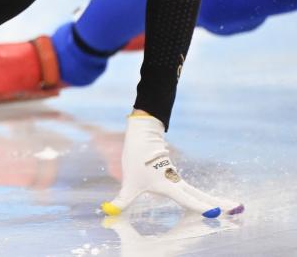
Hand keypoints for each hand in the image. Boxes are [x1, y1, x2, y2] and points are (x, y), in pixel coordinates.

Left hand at [101, 114, 242, 216]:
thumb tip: (108, 212)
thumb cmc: (137, 157)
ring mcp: (177, 178)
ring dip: (215, 200)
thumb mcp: (128, 182)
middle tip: (239, 210)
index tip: (216, 214)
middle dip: (220, 204)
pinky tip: (211, 201)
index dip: (202, 208)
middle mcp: (177, 183)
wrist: (143, 133)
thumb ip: (122, 200)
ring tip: (233, 207)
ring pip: (199, 192)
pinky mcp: (173, 175)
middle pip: (202, 196)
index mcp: (169, 185)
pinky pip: (191, 189)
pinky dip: (204, 196)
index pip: (189, 201)